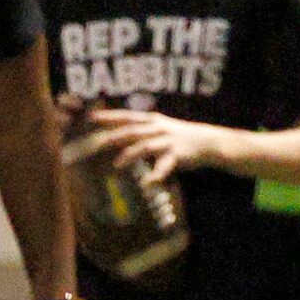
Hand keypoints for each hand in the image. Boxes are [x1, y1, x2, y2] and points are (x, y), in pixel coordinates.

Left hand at [72, 106, 219, 182]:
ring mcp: (167, 141)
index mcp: (152, 120)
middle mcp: (158, 128)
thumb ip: (139, 131)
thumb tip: (115, 136)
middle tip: (98, 143)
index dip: (110, 116)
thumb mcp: (159, 127)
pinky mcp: (177, 155)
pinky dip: (155, 176)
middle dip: (115, 136)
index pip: (127, 116)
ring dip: (130, 155)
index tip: (92, 117)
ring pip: (145, 146)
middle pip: (132, 131)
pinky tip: (147, 183)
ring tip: (117, 166)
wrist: (207, 141)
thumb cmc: (178, 136)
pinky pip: (164, 166)